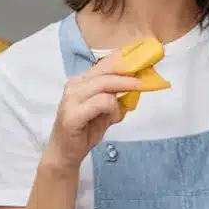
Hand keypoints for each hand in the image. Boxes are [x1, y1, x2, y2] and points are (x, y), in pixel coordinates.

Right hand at [42, 52, 141, 173]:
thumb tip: (137, 85)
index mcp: (81, 81)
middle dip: (128, 72)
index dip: (124, 58)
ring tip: (129, 101)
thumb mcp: (105, 111)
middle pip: (106, 70)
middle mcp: (74, 85)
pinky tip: (113, 118)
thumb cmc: (84, 131)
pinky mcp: (72, 115)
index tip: (143, 55)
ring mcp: (71, 99)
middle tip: (145, 79)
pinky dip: (112, 107)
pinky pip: (101, 102)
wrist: (63, 153)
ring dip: (122, 90)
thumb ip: (117, 98)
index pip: (105, 63)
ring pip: (104, 84)